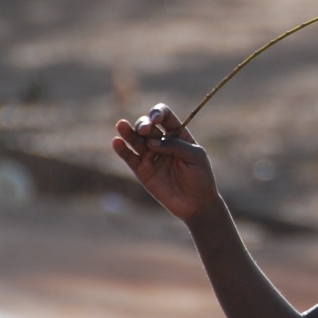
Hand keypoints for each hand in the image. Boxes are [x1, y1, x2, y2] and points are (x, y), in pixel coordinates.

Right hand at [112, 103, 220, 220]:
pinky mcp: (142, 171)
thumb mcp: (195, 156)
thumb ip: (175, 146)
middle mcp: (162, 142)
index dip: (159, 113)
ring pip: (136, 140)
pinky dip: (122, 150)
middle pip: (148, 126)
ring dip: (129, 132)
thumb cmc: (201, 177)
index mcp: (178, 134)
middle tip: (145, 130)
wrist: (196, 204)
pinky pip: (130, 158)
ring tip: (122, 125)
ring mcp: (151, 156)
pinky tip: (117, 142)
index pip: (165, 117)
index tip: (157, 119)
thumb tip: (152, 142)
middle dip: (144, 124)